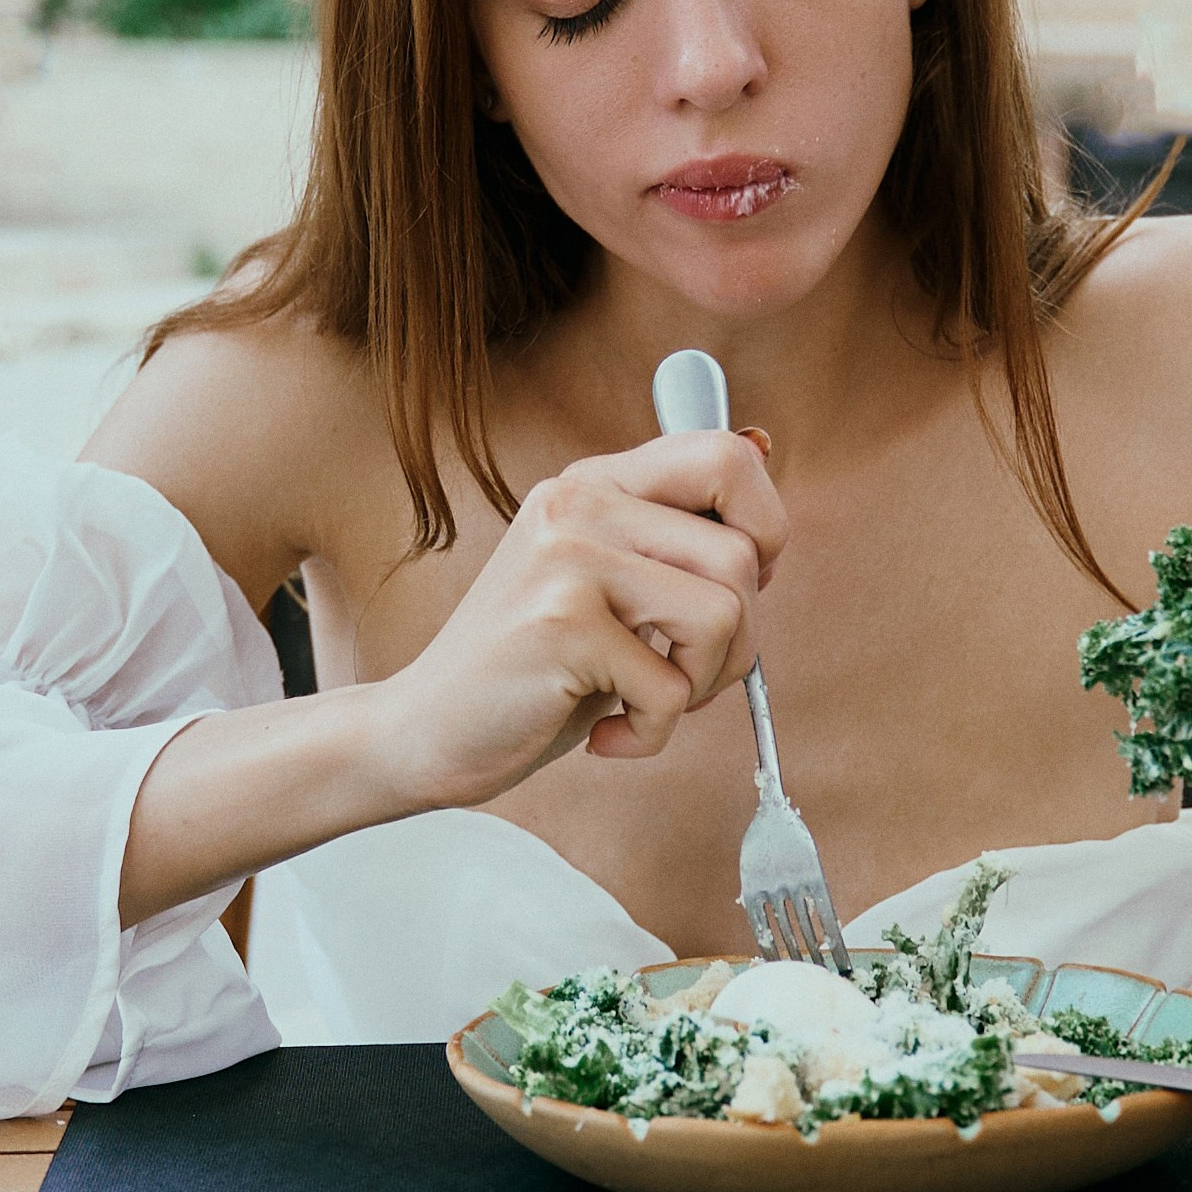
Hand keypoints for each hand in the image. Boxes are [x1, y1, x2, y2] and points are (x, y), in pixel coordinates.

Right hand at [385, 430, 784, 809]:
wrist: (426, 731)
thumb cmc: (537, 669)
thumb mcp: (609, 584)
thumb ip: (673, 533)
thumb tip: (765, 459)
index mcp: (595, 483)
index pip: (728, 456)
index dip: (765, 530)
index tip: (735, 589)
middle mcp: (579, 502)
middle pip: (743, 553)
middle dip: (741, 639)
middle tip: (686, 674)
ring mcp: (567, 556)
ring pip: (724, 615)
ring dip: (701, 685)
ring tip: (644, 701)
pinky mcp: (561, 623)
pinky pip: (672, 688)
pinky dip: (652, 733)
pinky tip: (605, 735)